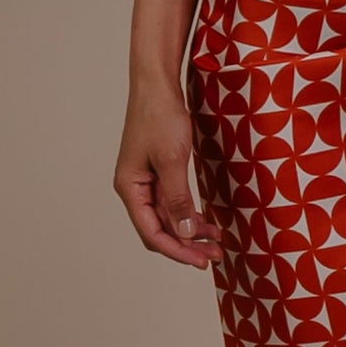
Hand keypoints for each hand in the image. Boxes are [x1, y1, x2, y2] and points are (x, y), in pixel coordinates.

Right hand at [117, 83, 215, 267]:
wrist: (157, 84)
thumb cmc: (160, 117)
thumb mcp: (172, 160)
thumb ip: (177, 198)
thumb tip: (183, 233)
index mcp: (130, 188)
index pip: (151, 232)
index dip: (176, 250)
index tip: (200, 262)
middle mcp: (134, 189)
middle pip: (158, 229)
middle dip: (185, 244)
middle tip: (213, 256)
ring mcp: (146, 181)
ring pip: (168, 217)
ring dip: (189, 231)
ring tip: (216, 241)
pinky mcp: (158, 172)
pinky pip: (172, 202)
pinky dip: (188, 213)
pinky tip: (205, 221)